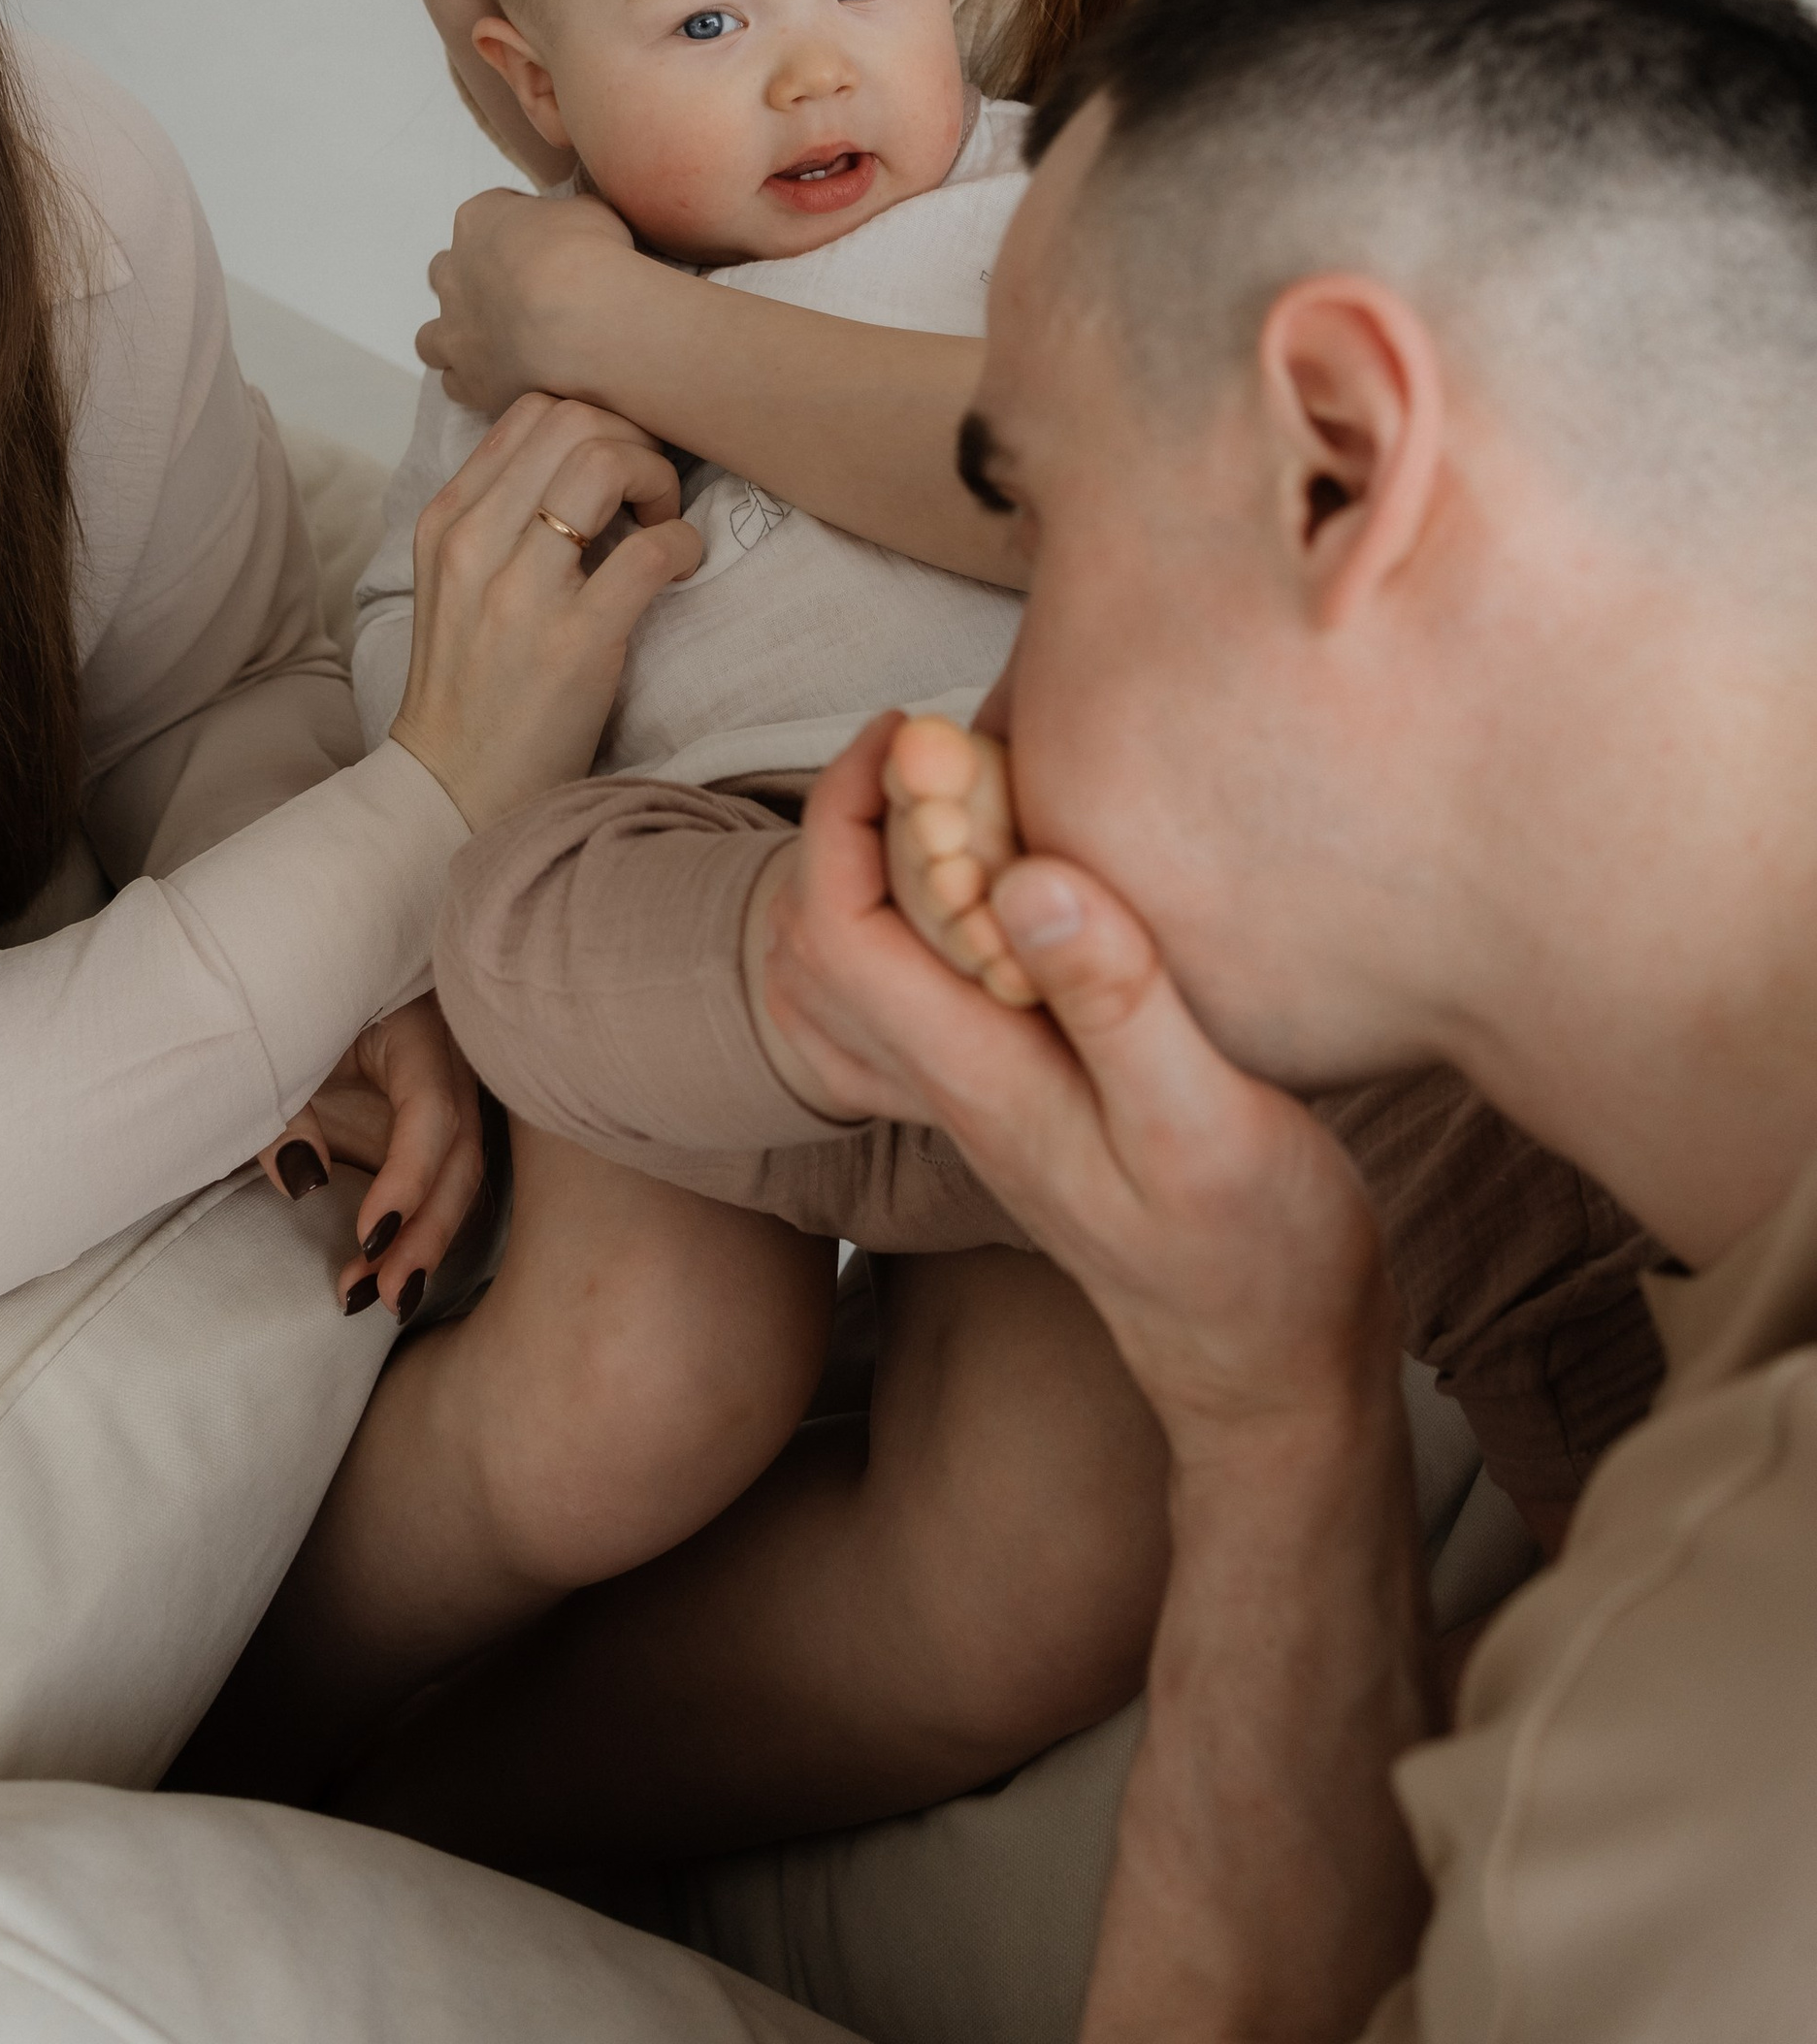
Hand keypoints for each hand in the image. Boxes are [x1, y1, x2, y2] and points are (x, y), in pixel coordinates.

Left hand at [258, 998, 486, 1317]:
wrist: (294, 981)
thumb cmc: (285, 1009)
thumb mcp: (275, 1055)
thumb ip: (283, 1116)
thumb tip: (308, 1184)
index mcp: (416, 1029)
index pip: (434, 1112)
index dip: (408, 1179)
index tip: (367, 1236)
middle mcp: (448, 1063)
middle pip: (460, 1155)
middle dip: (427, 1230)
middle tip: (385, 1293)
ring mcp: (447, 1093)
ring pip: (459, 1176)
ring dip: (424, 1242)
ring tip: (379, 1298)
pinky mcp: (431, 1124)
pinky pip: (441, 1180)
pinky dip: (418, 1229)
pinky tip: (386, 1274)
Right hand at [387, 390, 701, 825]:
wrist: (452, 790)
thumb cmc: (470, 684)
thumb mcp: (455, 580)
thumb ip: (499, 513)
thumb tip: (582, 454)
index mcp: (447, 519)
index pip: (531, 409)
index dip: (596, 419)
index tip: (619, 466)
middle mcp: (474, 541)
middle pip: (574, 420)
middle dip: (633, 440)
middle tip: (650, 494)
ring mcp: (520, 592)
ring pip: (605, 462)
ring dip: (657, 481)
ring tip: (661, 526)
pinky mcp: (573, 642)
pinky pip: (650, 551)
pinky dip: (684, 544)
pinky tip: (682, 569)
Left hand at [420, 187, 639, 416]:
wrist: (588, 318)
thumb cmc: (591, 255)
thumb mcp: (589, 212)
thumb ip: (567, 219)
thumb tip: (573, 230)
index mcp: (479, 220)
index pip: (487, 214)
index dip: (518, 229)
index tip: (547, 245)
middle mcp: (453, 274)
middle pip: (446, 272)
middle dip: (473, 282)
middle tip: (517, 295)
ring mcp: (455, 330)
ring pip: (432, 338)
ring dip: (457, 339)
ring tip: (496, 346)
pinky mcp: (468, 380)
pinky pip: (454, 383)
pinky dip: (473, 381)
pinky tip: (502, 379)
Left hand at [758, 720, 1396, 1459]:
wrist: (1272, 1369)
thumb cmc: (1256, 1259)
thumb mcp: (1206, 1128)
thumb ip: (1118, 1002)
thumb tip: (1024, 874)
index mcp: (980, 1080)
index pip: (837, 929)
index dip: (848, 813)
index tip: (917, 731)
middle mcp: (956, 1085)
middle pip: (827, 935)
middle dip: (857, 816)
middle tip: (943, 737)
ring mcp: (985, 1094)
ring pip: (872, 961)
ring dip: (893, 858)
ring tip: (974, 784)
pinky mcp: (1028, 1094)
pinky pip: (937, 983)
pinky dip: (946, 906)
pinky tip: (1024, 869)